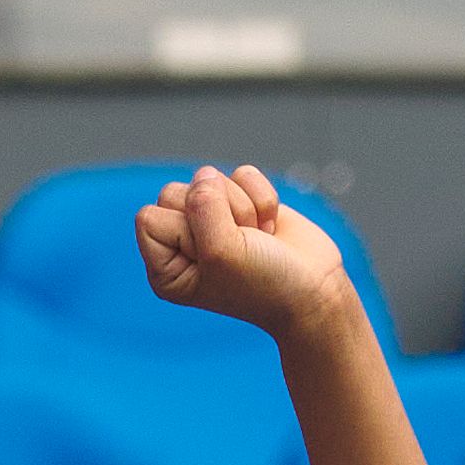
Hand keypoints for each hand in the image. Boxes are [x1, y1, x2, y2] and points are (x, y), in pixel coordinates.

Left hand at [130, 162, 360, 340]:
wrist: (315, 290)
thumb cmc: (264, 283)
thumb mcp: (221, 251)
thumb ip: (202, 205)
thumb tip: (206, 174)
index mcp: (164, 266)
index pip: (149, 217)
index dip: (186, 229)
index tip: (214, 258)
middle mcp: (182, 241)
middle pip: (174, 191)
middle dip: (216, 214)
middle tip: (239, 246)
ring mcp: (212, 220)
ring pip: (209, 179)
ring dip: (242, 208)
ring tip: (257, 239)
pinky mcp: (242, 202)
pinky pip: (242, 174)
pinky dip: (262, 198)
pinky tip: (270, 229)